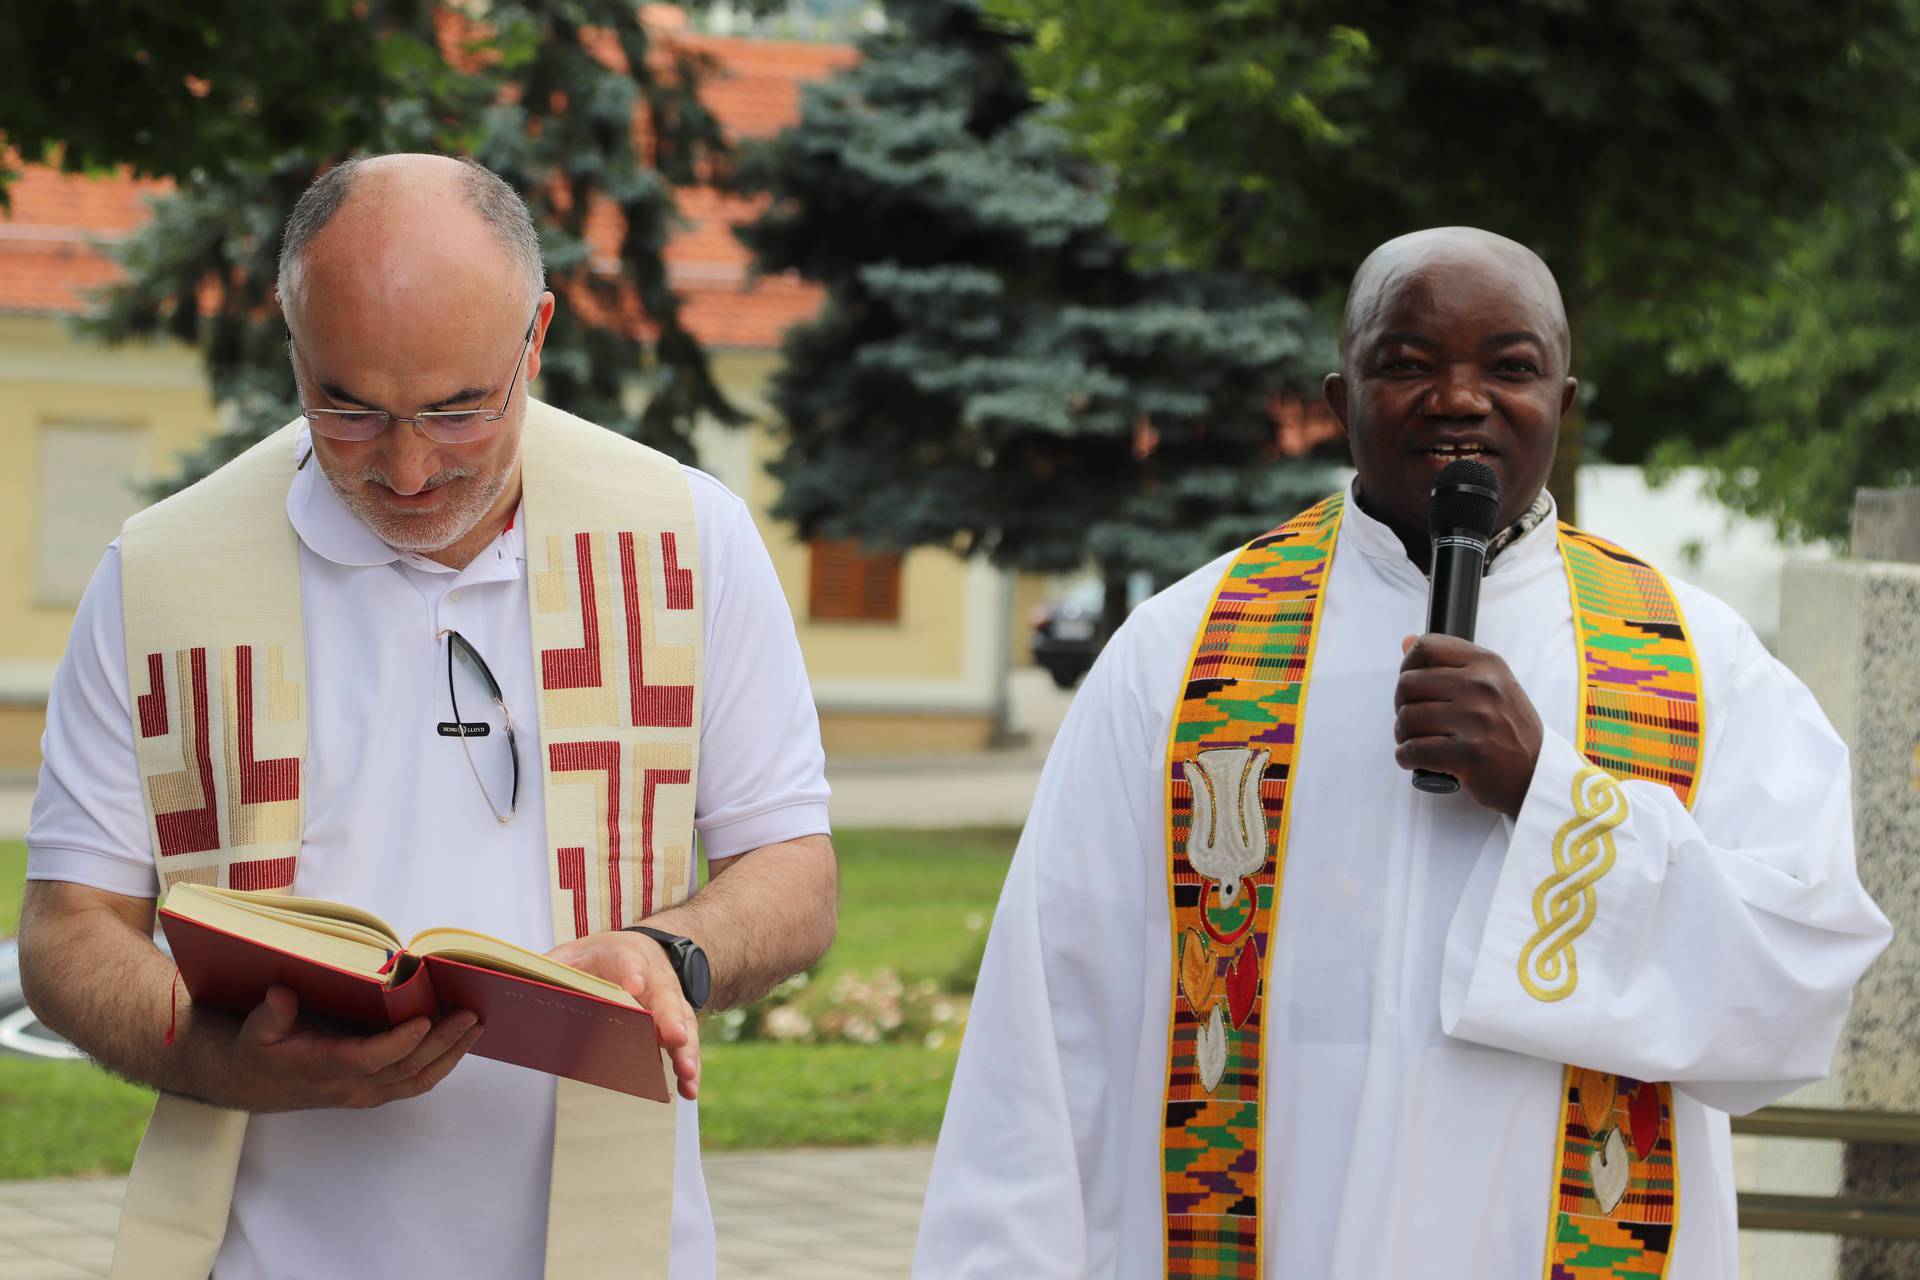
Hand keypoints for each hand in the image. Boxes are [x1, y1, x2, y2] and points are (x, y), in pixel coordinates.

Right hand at [226, 985, 481, 1111]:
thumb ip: (271, 1015)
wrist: (252, 1084)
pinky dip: (441, 1062)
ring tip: (476, 1026)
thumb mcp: (255, 1030)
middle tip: (470, 1015)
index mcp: (324, 1068)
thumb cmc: (258, 1051)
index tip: (424, 1019)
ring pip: (418, 1080)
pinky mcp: (374, 1091)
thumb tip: (282, 996)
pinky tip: (459, 1040)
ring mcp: (366, 1092)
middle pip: (406, 1070)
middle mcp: (352, 1086)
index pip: (369, 1059)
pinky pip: (415, 1082)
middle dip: (443, 1042)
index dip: (399, 1043)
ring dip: (451, 1054)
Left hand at [546, 931, 699, 1101]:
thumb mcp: (575, 952)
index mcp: (626, 956)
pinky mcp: (677, 1027)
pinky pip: (685, 1047)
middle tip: (674, 1038)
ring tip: (686, 1074)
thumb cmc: (605, 957)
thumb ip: (554, 968)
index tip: (633, 984)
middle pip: (666, 1000)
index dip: (632, 973)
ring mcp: (670, 1005)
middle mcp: (655, 980)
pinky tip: (688, 1090)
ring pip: (683, 1026)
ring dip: (686, 1051)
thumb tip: (523, 987)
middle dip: (671, 1020)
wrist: (645, 951)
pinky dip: (689, 1068)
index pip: (629, 962)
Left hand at [1394, 633, 1544, 817]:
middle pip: (1408, 683)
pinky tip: (1417, 759)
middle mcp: (1481, 687)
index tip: (1413, 686)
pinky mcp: (1467, 754)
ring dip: (1404, 734)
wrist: (1537, 775)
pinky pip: (1413, 750)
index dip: (1408, 666)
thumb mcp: (1492, 685)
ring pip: (1407, 718)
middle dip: (1402, 705)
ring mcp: (1475, 720)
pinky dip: (1407, 757)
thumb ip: (1450, 663)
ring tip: (1419, 741)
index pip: (1427, 647)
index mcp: (1487, 665)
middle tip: (1415, 721)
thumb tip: (1406, 640)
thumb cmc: (1510, 731)